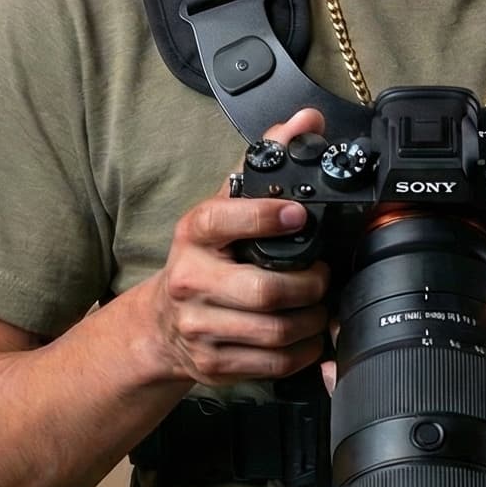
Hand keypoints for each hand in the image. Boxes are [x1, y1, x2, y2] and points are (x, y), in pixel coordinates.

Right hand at [133, 108, 331, 387]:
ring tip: (321, 305)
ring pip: (275, 331)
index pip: (224, 220)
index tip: (298, 215)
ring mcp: (199, 328)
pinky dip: (303, 351)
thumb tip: (306, 121)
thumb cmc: (205, 258)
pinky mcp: (213, 365)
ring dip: (312, 320)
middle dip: (309, 285)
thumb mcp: (224, 207)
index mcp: (194, 234)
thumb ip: (265, 162)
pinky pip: (273, 364)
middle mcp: (190, 281)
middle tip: (324, 275)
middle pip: (264, 291)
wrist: (161, 325)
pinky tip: (308, 335)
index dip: (264, 218)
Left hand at [316, 287, 485, 458]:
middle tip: (336, 357)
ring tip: (348, 353)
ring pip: (420, 418)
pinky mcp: (476, 408)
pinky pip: (431, 400)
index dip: (388, 412)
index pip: (437, 434)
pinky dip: (406, 379)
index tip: (350, 377)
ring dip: (383, 388)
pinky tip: (383, 356)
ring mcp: (481, 427)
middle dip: (373, 397)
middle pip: (419, 432)